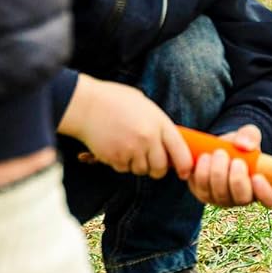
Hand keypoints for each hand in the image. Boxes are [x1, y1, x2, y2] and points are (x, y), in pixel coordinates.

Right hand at [60, 74, 194, 179]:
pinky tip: (116, 147)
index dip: (185, 165)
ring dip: (137, 165)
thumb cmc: (116, 101)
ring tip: (129, 147)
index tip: (185, 172)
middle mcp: (148, 138)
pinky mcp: (115, 158)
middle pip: (160, 168)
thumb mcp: (146, 106)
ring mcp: (131, 149)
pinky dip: (121, 163)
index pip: (180, 151)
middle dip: (158, 169)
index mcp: (159, 123)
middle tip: (153, 164)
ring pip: (141, 170)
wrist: (86, 105)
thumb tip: (168, 142)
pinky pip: (123, 169)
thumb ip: (158, 124)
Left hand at [186, 125, 271, 209]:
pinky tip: (204, 157)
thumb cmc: (239, 145)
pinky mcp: (203, 195)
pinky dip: (202, 173)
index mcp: (260, 186)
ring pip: (220, 195)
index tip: (257, 176)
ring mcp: (222, 199)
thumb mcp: (248, 135)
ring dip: (218, 173)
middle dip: (237, 179)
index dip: (265, 192)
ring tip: (218, 153)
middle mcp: (242, 197)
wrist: (217, 148)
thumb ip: (250, 136)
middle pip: (242, 198)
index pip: (269, 199)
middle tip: (234, 159)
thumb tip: (243, 145)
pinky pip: (201, 189)